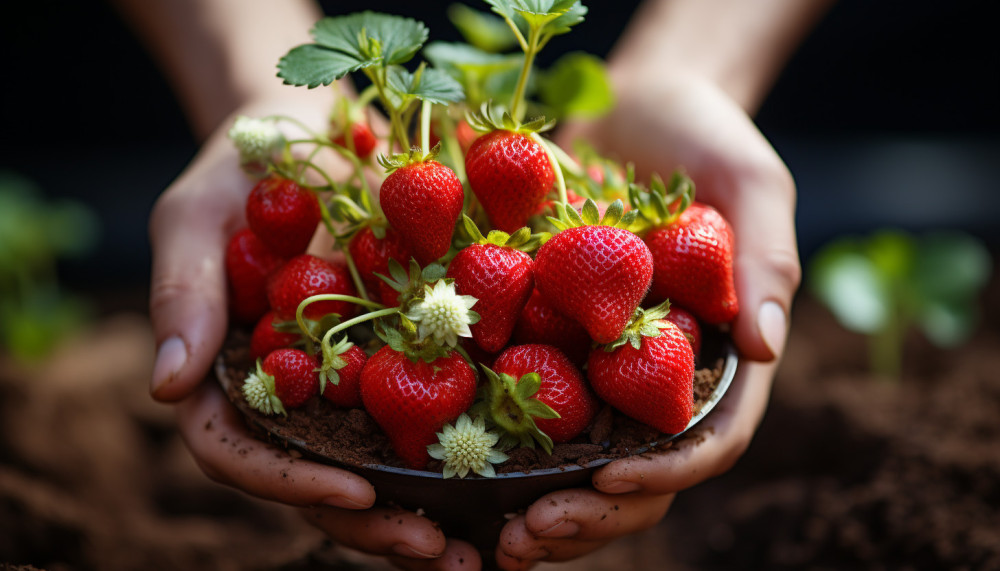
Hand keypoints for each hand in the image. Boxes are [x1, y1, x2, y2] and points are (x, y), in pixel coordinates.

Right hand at [148, 97, 466, 567]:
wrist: (312, 126)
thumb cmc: (240, 164)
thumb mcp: (197, 215)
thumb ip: (183, 295)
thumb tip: (162, 390)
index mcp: (225, 373)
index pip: (240, 451)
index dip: (291, 482)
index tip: (357, 492)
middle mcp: (286, 393)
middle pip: (314, 480)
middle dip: (370, 524)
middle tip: (435, 553)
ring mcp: (344, 381)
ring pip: (373, 466)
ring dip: (420, 514)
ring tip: (476, 550)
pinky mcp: (399, 355)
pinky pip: (425, 412)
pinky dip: (458, 451)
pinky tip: (510, 478)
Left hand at [496, 76, 799, 567]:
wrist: (638, 106)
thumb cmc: (708, 137)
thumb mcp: (752, 185)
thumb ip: (765, 260)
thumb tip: (767, 349)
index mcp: (717, 357)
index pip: (706, 437)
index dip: (664, 470)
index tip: (610, 476)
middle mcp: (658, 377)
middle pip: (637, 470)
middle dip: (589, 513)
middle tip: (527, 537)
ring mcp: (601, 366)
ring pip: (577, 461)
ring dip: (538, 506)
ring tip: (490, 538)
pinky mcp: (549, 341)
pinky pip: (525, 403)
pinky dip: (497, 446)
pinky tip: (452, 467)